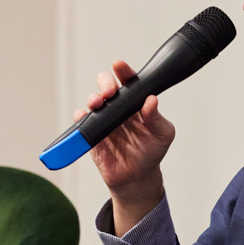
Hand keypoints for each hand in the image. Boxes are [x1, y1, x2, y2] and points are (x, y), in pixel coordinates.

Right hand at [82, 60, 176, 233]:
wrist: (137, 177)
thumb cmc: (151, 151)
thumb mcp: (162, 134)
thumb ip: (156, 117)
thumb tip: (151, 100)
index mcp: (136, 102)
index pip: (129, 81)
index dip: (124, 71)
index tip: (120, 67)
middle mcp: (118, 106)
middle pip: (107, 85)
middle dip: (105, 83)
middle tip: (109, 92)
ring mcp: (104, 119)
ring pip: (94, 101)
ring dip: (93, 98)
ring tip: (97, 103)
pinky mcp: (92, 133)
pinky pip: (82, 121)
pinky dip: (81, 117)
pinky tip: (85, 117)